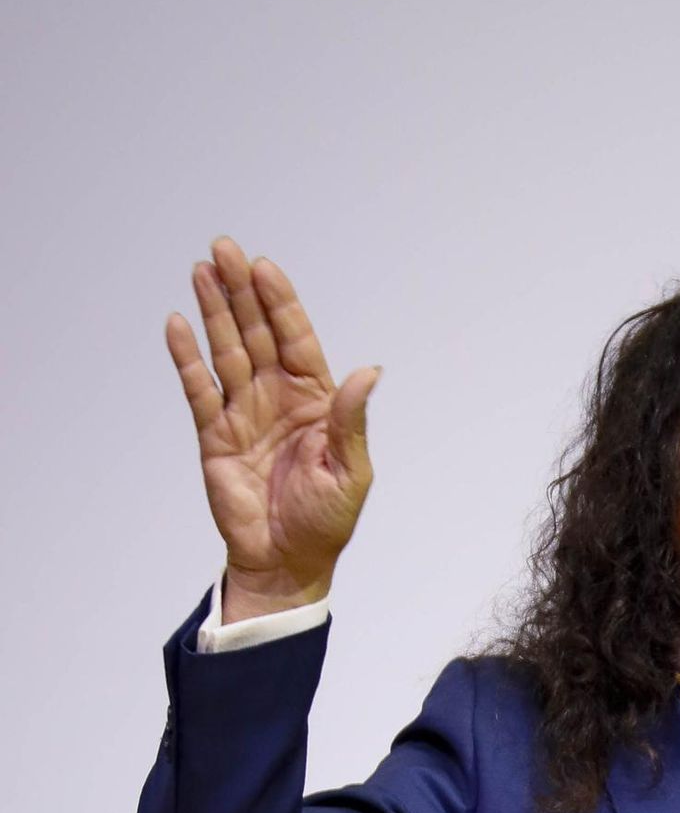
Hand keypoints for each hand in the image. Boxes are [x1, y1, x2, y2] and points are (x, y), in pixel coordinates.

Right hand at [165, 236, 379, 615]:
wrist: (288, 563)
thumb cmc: (326, 522)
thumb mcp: (350, 471)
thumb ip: (351, 420)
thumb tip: (368, 372)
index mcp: (315, 401)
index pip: (295, 339)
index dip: (280, 303)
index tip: (264, 268)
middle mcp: (277, 398)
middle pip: (256, 333)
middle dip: (241, 291)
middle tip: (223, 249)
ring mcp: (244, 413)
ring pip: (226, 350)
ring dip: (213, 311)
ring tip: (201, 271)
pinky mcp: (215, 435)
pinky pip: (199, 389)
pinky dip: (187, 358)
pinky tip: (178, 324)